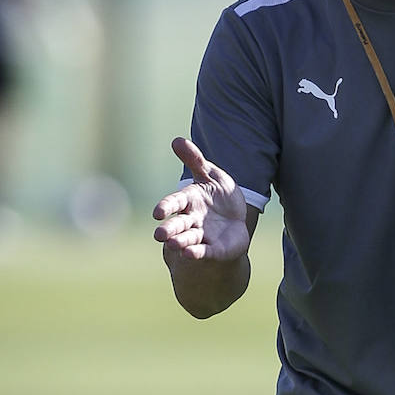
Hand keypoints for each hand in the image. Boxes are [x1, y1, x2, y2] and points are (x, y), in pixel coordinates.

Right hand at [152, 137, 249, 263]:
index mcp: (189, 200)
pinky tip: (190, 254)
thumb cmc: (219, 195)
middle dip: (169, 229)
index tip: (157, 212)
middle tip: (159, 235)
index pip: (176, 202)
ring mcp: (203, 235)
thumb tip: (177, 140)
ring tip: (173, 245)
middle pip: (178, 224)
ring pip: (189, 239)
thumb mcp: (211, 175)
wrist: (237, 218)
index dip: (167, 206)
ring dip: (181, 242)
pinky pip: (206, 251)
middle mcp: (192, 219)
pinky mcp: (215, 248)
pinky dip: (197, 252)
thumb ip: (195, 160)